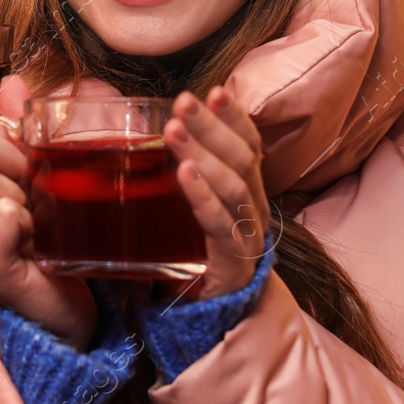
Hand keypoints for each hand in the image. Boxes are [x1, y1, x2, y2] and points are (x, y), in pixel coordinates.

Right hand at [0, 89, 95, 348]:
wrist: (63, 305)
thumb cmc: (48, 240)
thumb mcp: (33, 174)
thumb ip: (19, 128)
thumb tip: (11, 82)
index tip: (23, 168)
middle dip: (15, 162)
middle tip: (36, 197)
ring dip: (24, 192)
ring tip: (36, 221)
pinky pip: (1, 216)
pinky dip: (27, 218)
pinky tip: (37, 240)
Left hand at [163, 87, 271, 299]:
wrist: (210, 313)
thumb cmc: (197, 252)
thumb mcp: (191, 206)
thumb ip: (182, 172)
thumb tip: (148, 132)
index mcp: (248, 190)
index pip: (249, 144)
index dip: (233, 117)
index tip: (214, 90)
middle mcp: (255, 208)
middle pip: (241, 157)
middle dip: (212, 126)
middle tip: (184, 101)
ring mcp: (248, 235)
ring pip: (232, 186)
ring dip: (203, 153)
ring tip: (174, 131)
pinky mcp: (233, 262)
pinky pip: (220, 224)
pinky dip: (202, 196)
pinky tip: (185, 174)